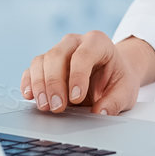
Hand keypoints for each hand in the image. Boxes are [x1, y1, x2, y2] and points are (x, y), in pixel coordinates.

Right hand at [21, 31, 154, 115]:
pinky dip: (28, 82)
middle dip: (55, 83)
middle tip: (57, 107)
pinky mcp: (46, 64)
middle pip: (57, 55)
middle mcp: (75, 42)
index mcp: (98, 42)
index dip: (78, 76)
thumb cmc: (118, 79)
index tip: (77, 98)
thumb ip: (115, 101)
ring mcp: (58, 51)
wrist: (112, 73)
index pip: (84, 54)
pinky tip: (30, 96)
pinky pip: (32, 69)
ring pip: (41, 61)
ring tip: (45, 107)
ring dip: (40, 85)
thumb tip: (101, 113)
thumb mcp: (125, 90)